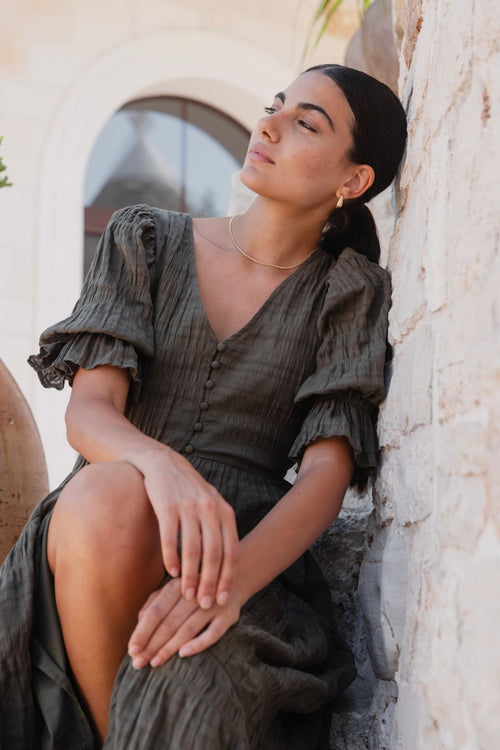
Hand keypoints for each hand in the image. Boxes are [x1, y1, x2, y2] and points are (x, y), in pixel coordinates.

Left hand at [127, 576, 244, 667]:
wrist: (230, 583)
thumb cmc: (193, 593)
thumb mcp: (173, 593)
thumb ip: (154, 605)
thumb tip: (139, 625)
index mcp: (177, 585)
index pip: (156, 611)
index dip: (143, 631)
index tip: (132, 650)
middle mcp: (195, 592)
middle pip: (169, 621)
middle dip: (152, 644)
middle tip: (139, 663)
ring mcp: (213, 604)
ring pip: (188, 629)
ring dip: (169, 647)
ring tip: (155, 662)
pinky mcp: (228, 616)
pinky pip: (212, 634)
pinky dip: (197, 644)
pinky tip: (183, 654)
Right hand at [141, 448, 239, 610]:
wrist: (164, 464)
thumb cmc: (190, 491)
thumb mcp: (212, 506)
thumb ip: (220, 531)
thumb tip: (226, 566)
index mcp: (224, 511)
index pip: (231, 550)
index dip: (227, 577)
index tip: (222, 598)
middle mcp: (209, 508)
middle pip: (214, 554)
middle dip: (209, 582)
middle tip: (204, 604)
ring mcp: (189, 507)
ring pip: (193, 549)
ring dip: (190, 576)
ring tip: (187, 595)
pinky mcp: (167, 506)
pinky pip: (170, 538)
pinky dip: (172, 559)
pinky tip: (172, 573)